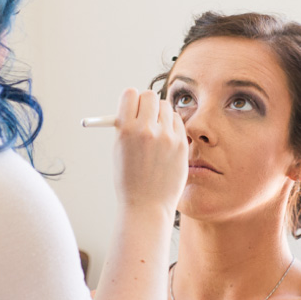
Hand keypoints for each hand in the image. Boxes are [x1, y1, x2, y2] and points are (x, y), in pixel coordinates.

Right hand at [111, 88, 187, 214]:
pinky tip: (166, 142)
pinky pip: (177, 121)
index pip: (130, 94)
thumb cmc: (130, 179)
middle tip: (146, 116)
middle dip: (146, 103)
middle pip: (149, 95)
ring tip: (156, 133)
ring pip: (166, 107)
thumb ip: (126, 125)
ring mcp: (166, 137)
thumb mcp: (119, 150)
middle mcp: (146, 130)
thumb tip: (135, 104)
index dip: (131, 101)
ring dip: (160, 114)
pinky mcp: (181, 144)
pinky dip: (172, 126)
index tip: (132, 109)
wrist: (147, 205)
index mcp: (125, 130)